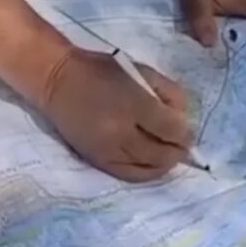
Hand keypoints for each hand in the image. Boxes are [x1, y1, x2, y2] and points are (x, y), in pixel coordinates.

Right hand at [41, 47, 193, 181]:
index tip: (188, 131)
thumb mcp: (141, 70)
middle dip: (178, 151)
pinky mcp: (97, 160)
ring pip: (149, 168)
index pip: (172, 130)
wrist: (57, 81)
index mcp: (134, 104)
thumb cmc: (102, 70)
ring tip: (169, 155)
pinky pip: (130, 175)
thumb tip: (184, 119)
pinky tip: (152, 166)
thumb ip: (168, 92)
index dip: (186, 134)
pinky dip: (147, 174)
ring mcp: (108, 150)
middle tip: (182, 145)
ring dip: (165, 163)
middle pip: (163, 153)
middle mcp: (121, 132)